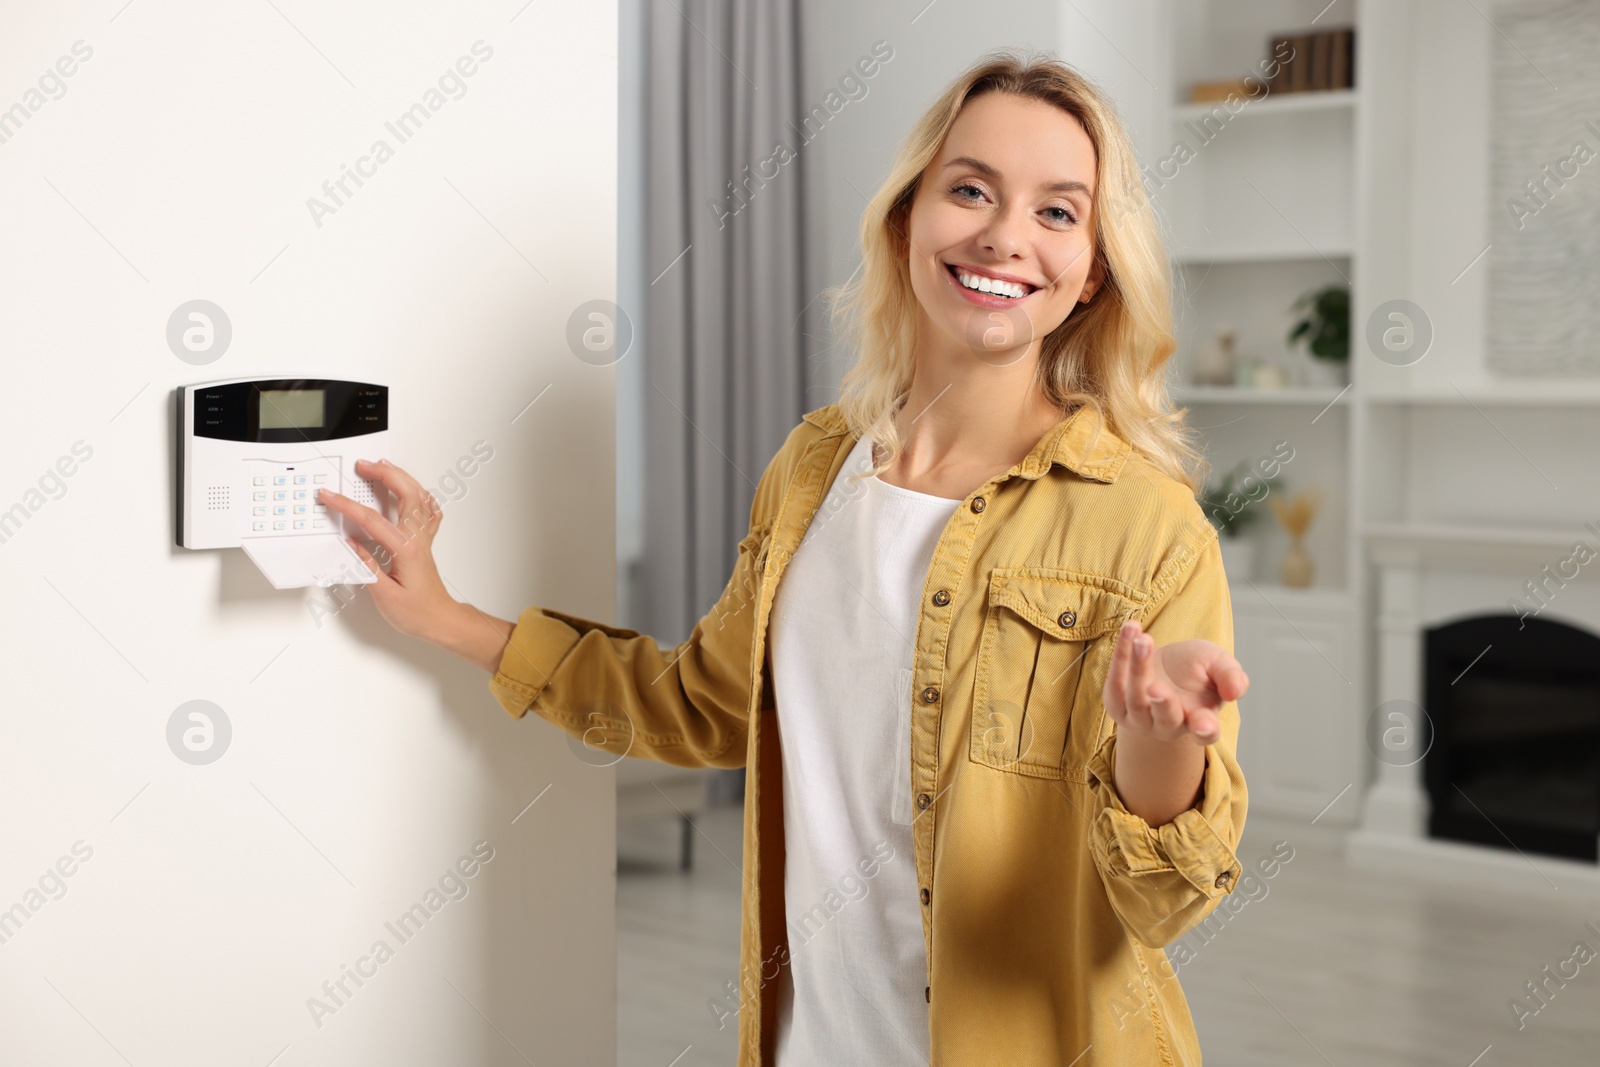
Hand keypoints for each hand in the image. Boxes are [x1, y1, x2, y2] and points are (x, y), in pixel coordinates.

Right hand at [317, 459, 458, 641]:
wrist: (440, 619)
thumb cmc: (417, 612)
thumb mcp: (384, 595)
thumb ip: (367, 566)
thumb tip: (351, 544)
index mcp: (406, 549)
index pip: (372, 520)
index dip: (347, 506)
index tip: (330, 497)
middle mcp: (418, 538)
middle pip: (406, 493)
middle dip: (384, 474)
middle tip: (363, 465)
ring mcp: (424, 537)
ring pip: (420, 496)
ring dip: (401, 477)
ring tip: (382, 466)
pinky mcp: (425, 541)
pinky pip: (427, 509)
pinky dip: (419, 494)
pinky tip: (410, 490)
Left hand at [1102, 620, 1248, 745]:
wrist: (1166, 663)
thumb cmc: (1197, 669)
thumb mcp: (1219, 665)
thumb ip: (1231, 677)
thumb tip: (1235, 692)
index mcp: (1200, 721)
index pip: (1205, 733)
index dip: (1205, 729)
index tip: (1203, 724)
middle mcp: (1169, 726)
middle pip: (1165, 718)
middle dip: (1162, 702)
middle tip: (1156, 686)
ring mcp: (1140, 720)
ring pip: (1136, 700)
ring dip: (1138, 667)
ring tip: (1143, 640)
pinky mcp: (1117, 706)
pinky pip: (1115, 684)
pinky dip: (1121, 655)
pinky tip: (1129, 631)